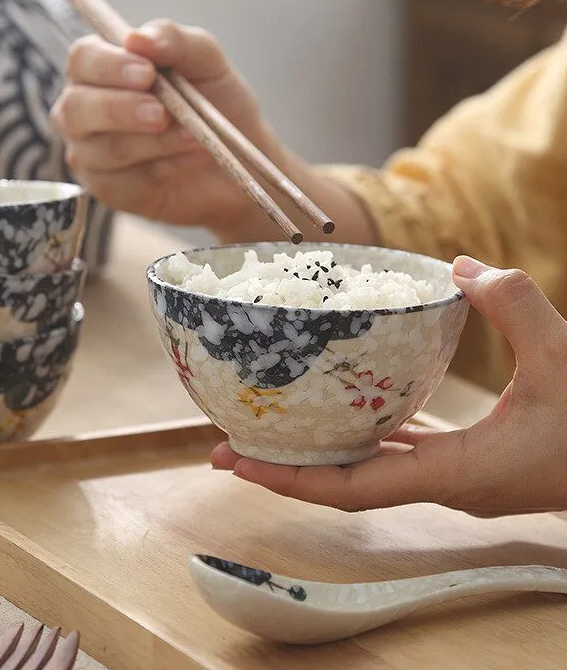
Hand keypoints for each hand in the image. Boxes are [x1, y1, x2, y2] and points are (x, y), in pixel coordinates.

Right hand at [51, 19, 283, 237]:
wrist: (242, 158)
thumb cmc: (216, 102)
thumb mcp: (205, 61)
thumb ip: (173, 40)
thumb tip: (136, 38)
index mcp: (100, 69)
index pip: (82, 59)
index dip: (108, 66)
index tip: (147, 72)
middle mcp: (85, 112)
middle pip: (74, 108)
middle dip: (118, 109)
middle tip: (161, 113)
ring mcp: (92, 155)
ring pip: (104, 149)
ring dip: (155, 142)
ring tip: (195, 135)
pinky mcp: (111, 191)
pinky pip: (126, 182)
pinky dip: (166, 167)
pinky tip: (194, 158)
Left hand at [211, 256, 566, 515]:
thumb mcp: (565, 356)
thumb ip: (514, 305)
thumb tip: (459, 268)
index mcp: (456, 474)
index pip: (356, 488)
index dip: (293, 479)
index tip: (241, 463)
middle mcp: (442, 485)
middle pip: (343, 484)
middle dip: (283, 467)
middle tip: (225, 441)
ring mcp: (450, 477)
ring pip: (365, 470)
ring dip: (314, 452)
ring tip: (267, 423)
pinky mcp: (461, 461)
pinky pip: (392, 451)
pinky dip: (357, 434)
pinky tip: (338, 407)